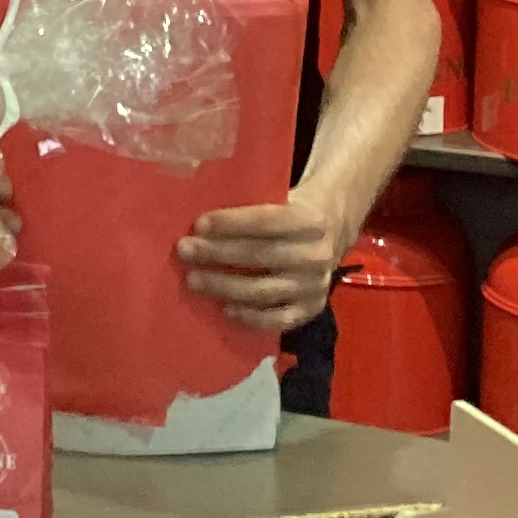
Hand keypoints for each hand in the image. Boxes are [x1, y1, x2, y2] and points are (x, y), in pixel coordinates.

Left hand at [177, 185, 352, 331]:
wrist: (333, 229)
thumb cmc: (291, 210)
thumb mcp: (281, 197)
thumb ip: (251, 205)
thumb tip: (202, 219)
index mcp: (309, 220)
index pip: (267, 221)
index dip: (232, 223)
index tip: (198, 225)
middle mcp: (317, 254)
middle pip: (260, 256)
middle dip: (218, 253)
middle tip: (184, 251)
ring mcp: (316, 285)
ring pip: (265, 290)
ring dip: (225, 286)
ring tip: (194, 280)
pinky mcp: (313, 309)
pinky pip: (280, 319)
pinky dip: (252, 318)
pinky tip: (226, 310)